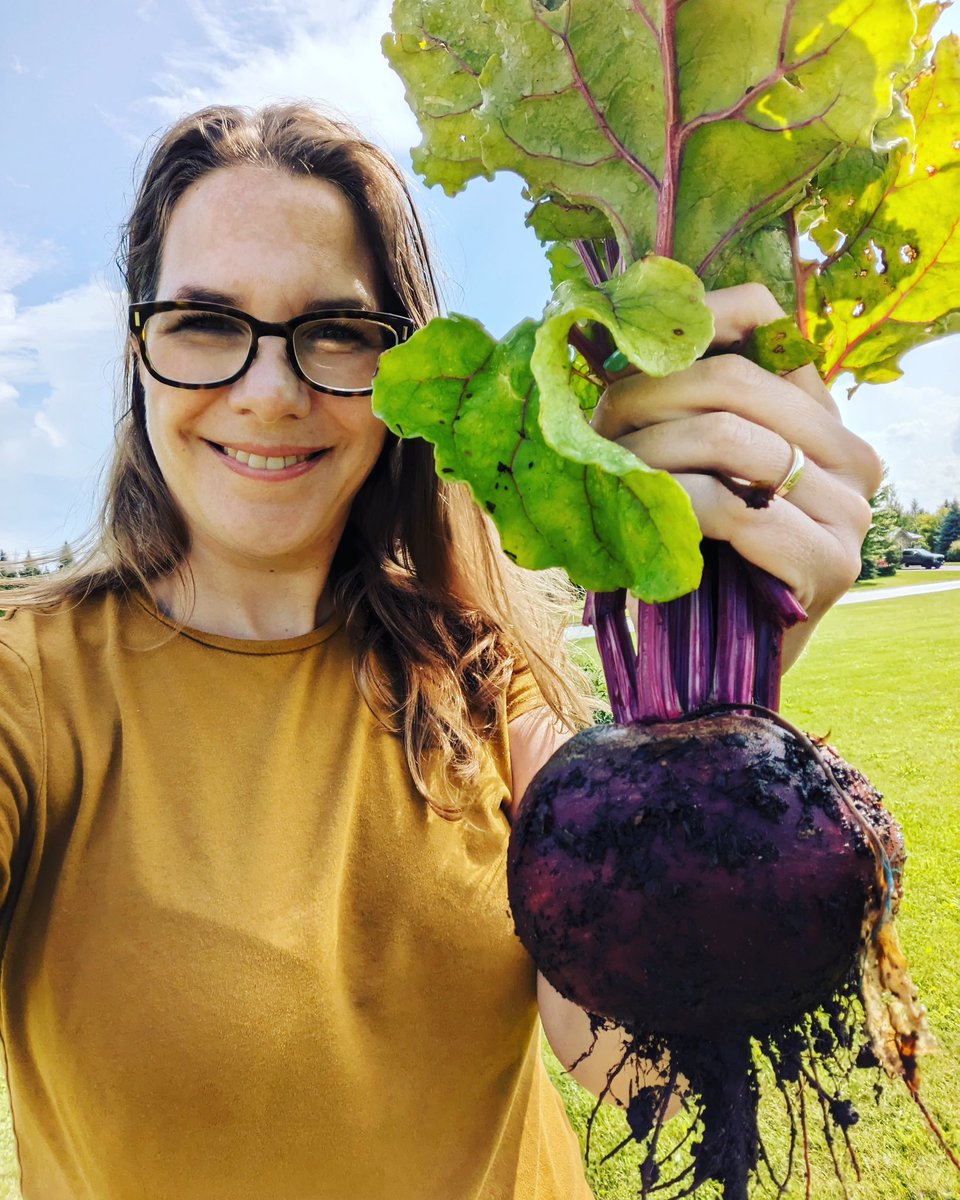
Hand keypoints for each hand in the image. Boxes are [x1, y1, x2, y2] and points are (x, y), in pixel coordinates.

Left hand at [590, 284, 882, 663]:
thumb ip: (687, 406)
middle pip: (737, 383)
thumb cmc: (697, 556)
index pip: (768, 326)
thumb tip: (630, 334)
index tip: (627, 348)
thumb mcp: (694, 466)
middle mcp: (851, 456)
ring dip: (650, 452)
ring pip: (732, 439)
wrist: (719, 662)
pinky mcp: (831, 564)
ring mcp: (850, 511)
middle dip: (648, 397)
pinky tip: (645, 517)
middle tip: (595, 425)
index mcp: (822, 418)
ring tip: (609, 473)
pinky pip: (736, 508)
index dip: (691, 321)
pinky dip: (676, 506)